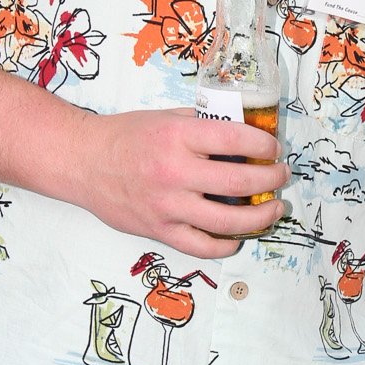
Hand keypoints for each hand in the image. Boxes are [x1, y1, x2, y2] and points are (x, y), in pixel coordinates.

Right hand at [74, 107, 288, 257]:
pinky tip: (237, 237)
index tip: (273, 147)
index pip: (236, 139)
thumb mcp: (166, 118)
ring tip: (274, 210)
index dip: (264, 144)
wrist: (83, 162)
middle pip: (240, 180)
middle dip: (271, 179)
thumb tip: (244, 134)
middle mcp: (174, 172)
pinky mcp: (159, 231)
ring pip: (228, 220)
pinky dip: (225, 245)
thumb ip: (202, 126)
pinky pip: (202, 246)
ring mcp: (167, 206)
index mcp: (178, 137)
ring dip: (261, 216)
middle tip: (281, 176)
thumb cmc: (126, 136)